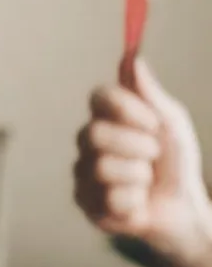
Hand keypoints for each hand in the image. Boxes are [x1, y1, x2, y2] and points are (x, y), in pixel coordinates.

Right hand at [74, 59, 211, 264]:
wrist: (181, 208)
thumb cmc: (176, 164)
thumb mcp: (172, 124)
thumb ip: (151, 94)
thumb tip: (134, 58)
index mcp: (109, 118)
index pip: (98, 96)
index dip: (125, 108)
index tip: (152, 121)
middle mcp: (89, 144)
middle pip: (94, 133)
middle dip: (135, 145)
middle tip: (153, 155)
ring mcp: (83, 174)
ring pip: (103, 168)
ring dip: (139, 175)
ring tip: (146, 182)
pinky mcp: (85, 204)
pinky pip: (109, 198)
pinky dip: (134, 201)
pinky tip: (137, 203)